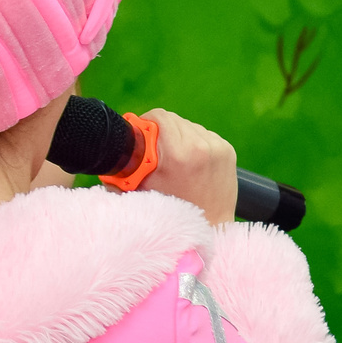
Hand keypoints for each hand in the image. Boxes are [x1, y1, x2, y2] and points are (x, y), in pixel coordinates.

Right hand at [137, 109, 238, 223]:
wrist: (209, 226)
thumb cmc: (171, 210)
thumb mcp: (141, 186)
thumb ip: (127, 162)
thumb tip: (113, 143)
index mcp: (178, 153)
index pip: (160, 116)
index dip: (147, 122)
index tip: (144, 134)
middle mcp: (200, 146)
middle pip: (175, 120)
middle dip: (163, 132)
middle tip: (158, 151)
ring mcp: (217, 148)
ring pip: (190, 126)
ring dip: (181, 137)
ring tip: (177, 160)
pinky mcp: (228, 151)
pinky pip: (205, 135)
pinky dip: (197, 143)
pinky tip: (193, 162)